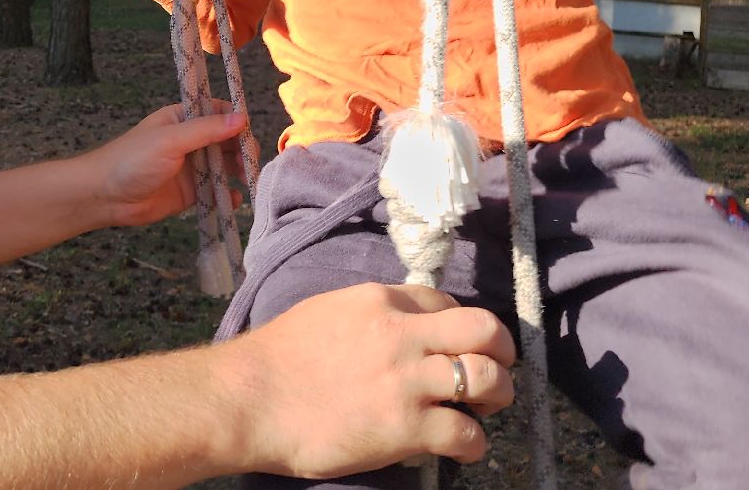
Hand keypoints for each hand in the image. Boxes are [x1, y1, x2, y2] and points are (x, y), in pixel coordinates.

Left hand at [80, 104, 250, 228]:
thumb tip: (242, 118)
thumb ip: (206, 130)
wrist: (104, 196)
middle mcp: (190, 141)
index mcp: (183, 119)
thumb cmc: (132, 160)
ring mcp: (191, 168)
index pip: (218, 113)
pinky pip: (216, 191)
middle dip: (241, 150)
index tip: (249, 134)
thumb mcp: (170, 140)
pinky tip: (235, 199)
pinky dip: (228, 195)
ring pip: (224, 166)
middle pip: (226, 141)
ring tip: (248, 180)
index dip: (236, 121)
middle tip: (250, 163)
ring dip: (238, 172)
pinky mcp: (190, 193)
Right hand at [223, 284, 515, 477]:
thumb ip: (366, 316)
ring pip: (487, 378)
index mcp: (379, 301)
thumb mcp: (325, 313)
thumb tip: (392, 329)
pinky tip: (464, 447)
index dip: (459, 326)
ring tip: (485, 409)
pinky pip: (466, 433)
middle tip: (496, 370)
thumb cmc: (273, 360)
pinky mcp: (404, 428)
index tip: (456, 345)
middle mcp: (401, 334)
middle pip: (484, 329)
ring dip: (497, 395)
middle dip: (502, 350)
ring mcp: (406, 381)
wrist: (247, 400)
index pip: (444, 302)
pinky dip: (474, 443)